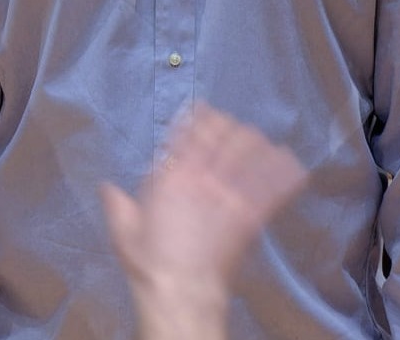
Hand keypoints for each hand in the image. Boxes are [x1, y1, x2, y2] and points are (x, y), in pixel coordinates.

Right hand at [100, 105, 306, 339]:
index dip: (197, 116)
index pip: (189, 133)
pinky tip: (293, 165)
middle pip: (223, 138)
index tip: (202, 107)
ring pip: (250, 156)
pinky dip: (284, 175)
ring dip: (255, 144)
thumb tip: (106, 186)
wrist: (183, 292)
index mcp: (172, 177)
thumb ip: (117, 203)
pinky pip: (273, 189)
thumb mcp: (123, 228)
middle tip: (230, 125)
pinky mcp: (251, 218)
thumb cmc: (149, 261)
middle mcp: (204, 179)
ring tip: (257, 140)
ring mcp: (231, 197)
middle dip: (228, 126)